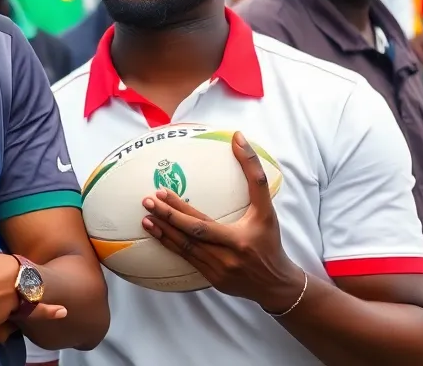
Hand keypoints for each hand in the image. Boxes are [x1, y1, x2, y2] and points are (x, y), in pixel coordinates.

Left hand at [141, 131, 305, 313]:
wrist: (277, 284)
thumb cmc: (270, 241)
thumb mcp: (267, 210)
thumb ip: (254, 175)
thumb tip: (238, 137)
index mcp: (238, 239)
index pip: (202, 223)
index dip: (179, 208)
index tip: (162, 191)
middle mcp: (226, 257)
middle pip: (189, 236)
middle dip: (166, 218)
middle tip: (147, 201)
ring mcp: (218, 271)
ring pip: (184, 251)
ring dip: (163, 233)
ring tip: (145, 218)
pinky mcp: (212, 280)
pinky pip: (187, 262)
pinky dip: (171, 247)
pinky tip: (158, 235)